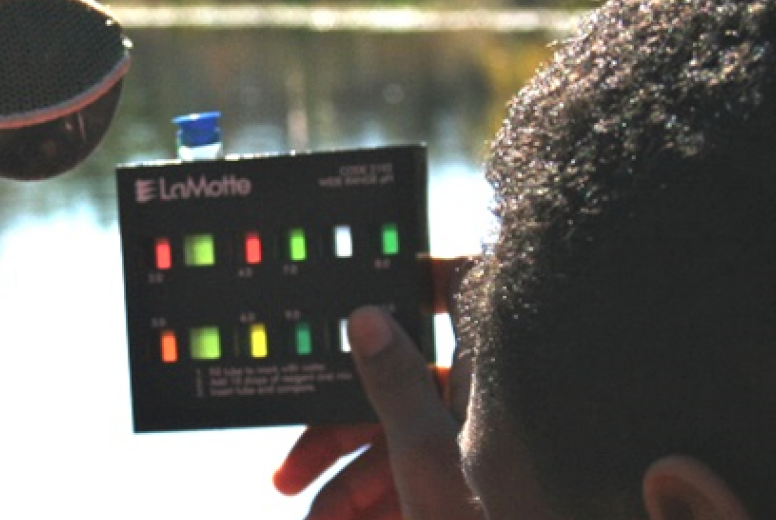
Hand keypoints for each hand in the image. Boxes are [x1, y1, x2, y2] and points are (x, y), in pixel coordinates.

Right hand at [274, 258, 479, 519]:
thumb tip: (368, 315)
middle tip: (288, 475)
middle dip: (335, 436)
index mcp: (487, 374)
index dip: (415, 278)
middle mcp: (485, 402)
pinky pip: (414, 484)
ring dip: (346, 489)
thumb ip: (395, 384)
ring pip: (396, 446)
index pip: (460, 289)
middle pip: (395, 388)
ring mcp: (480, 451)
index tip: (363, 288)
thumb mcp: (426, 458)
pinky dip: (376, 507)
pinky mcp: (472, 490)